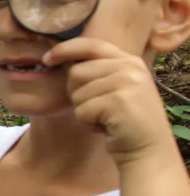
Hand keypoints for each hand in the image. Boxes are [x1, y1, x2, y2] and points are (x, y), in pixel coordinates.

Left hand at [43, 38, 175, 166]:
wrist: (147, 150)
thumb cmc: (123, 121)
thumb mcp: (116, 88)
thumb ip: (97, 72)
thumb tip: (60, 58)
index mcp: (129, 61)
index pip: (90, 45)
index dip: (65, 49)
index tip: (47, 59)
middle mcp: (130, 68)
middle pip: (76, 72)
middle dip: (77, 94)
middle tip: (97, 109)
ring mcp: (127, 83)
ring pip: (77, 93)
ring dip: (83, 110)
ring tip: (104, 118)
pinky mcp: (120, 101)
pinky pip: (82, 110)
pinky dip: (88, 122)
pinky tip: (106, 127)